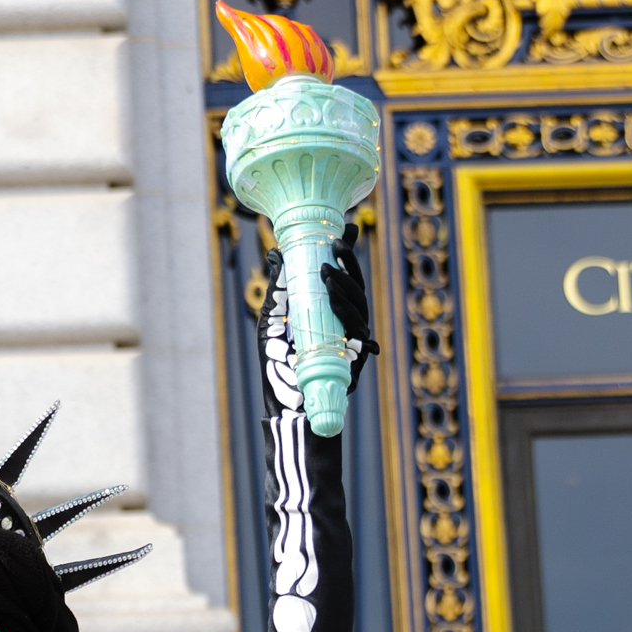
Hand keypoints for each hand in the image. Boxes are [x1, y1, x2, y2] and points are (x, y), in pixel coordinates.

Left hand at [260, 230, 377, 389]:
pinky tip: (334, 299)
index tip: (350, 228)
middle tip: (335, 245)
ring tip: (327, 268)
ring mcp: (351, 338)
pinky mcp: (354, 356)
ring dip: (345, 283)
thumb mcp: (272, 321)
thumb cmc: (278, 363)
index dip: (348, 254)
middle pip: (356, 286)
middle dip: (348, 263)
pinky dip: (345, 311)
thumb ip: (278, 290)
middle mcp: (345, 321)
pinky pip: (357, 329)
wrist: (283, 404)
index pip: (344, 276)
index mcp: (330, 309)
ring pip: (360, 304)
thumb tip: (276, 254)